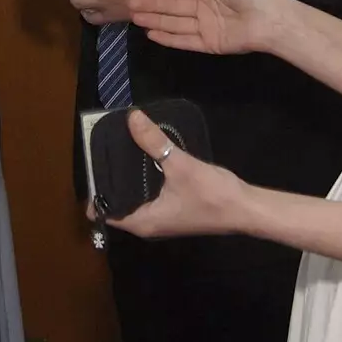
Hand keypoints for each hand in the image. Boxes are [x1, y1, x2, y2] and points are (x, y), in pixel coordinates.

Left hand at [96, 110, 250, 238]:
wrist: (246, 209)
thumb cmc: (212, 194)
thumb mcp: (180, 165)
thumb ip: (154, 142)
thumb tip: (131, 118)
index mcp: (142, 221)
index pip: (103, 211)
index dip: (95, 189)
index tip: (94, 163)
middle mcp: (146, 224)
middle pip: (116, 202)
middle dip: (109, 178)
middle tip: (105, 148)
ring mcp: (160, 218)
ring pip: (132, 197)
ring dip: (127, 177)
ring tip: (121, 146)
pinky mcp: (171, 209)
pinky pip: (147, 194)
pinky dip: (142, 178)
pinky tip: (144, 156)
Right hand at [128, 0, 283, 54]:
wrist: (269, 18)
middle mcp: (202, 7)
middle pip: (171, 5)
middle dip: (150, 4)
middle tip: (129, 3)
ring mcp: (204, 26)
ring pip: (173, 22)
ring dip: (154, 19)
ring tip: (135, 17)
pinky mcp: (207, 44)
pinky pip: (183, 40)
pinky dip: (167, 37)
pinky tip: (151, 33)